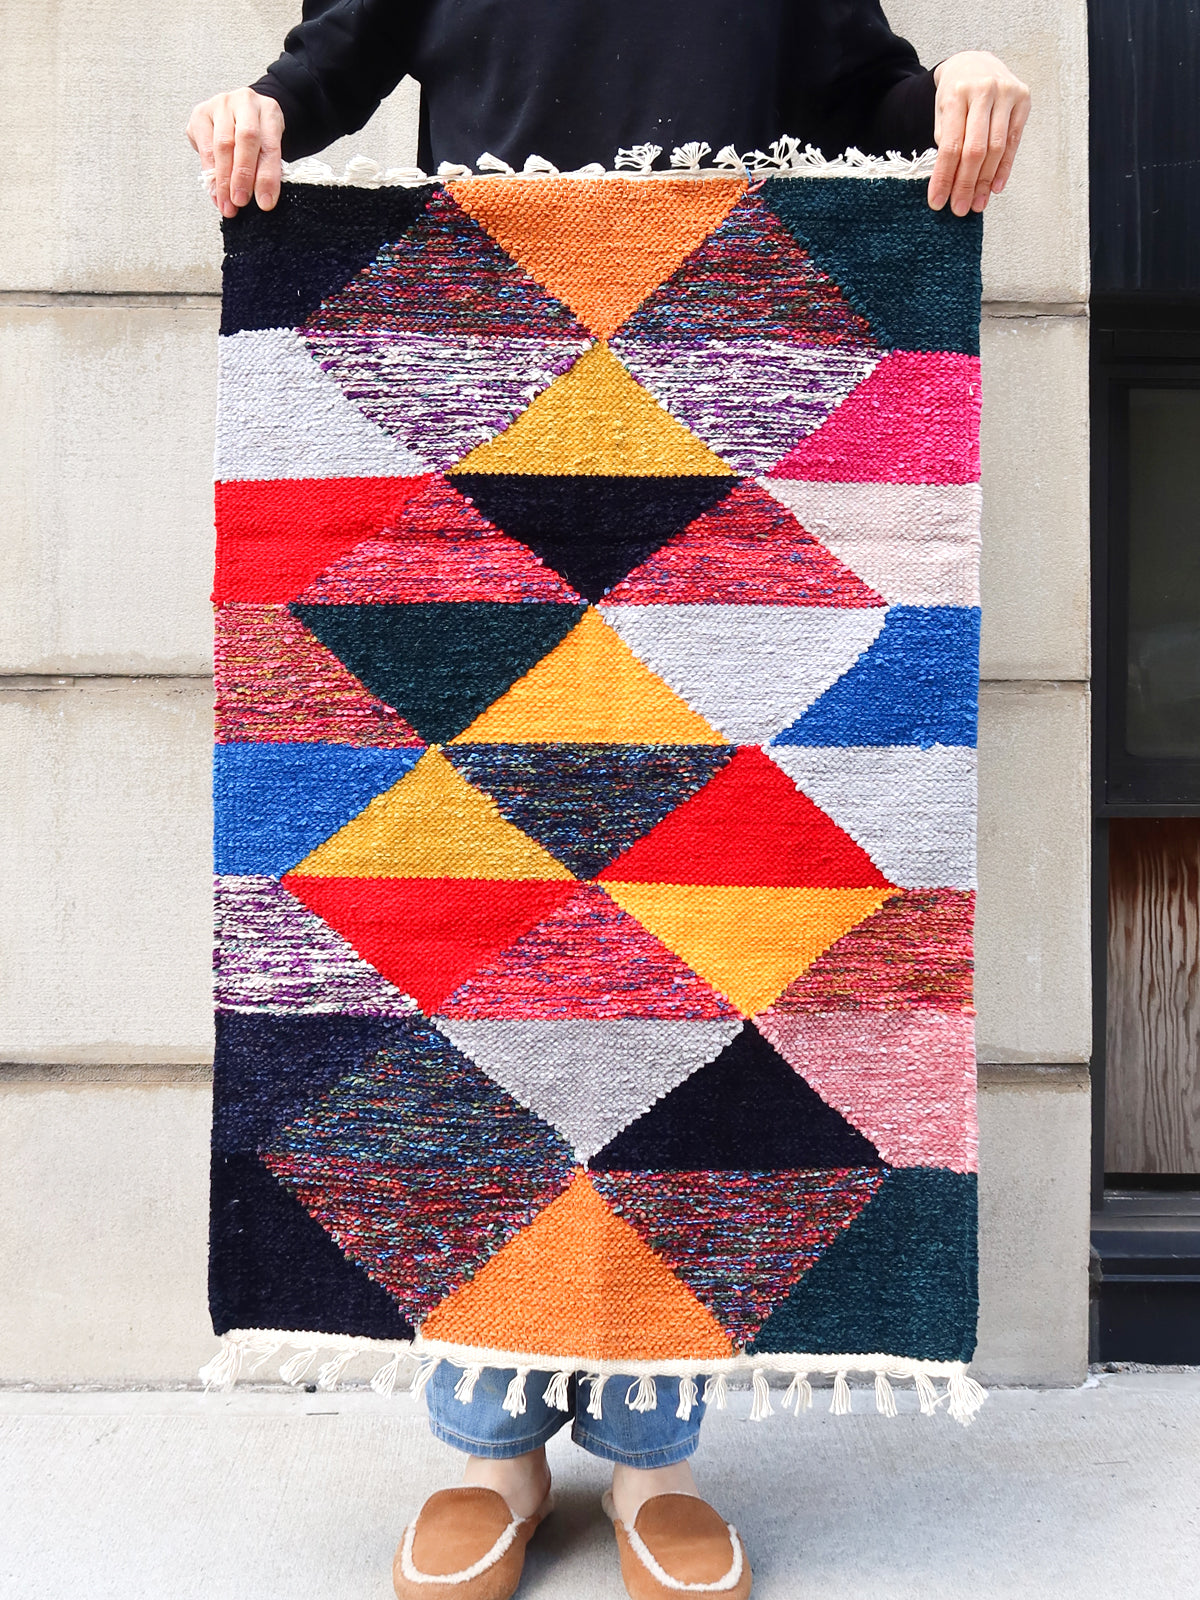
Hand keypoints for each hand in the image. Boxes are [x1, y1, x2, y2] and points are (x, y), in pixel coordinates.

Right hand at [187, 88, 284, 215]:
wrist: (242, 113)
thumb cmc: (259, 134)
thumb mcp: (270, 146)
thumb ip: (266, 166)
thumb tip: (261, 200)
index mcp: (269, 110)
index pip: (270, 146)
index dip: (267, 177)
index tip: (265, 203)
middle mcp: (244, 102)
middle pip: (244, 140)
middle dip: (242, 176)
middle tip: (240, 202)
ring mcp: (220, 105)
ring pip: (222, 144)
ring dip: (223, 180)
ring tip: (227, 204)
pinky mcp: (200, 113)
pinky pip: (205, 147)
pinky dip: (210, 174)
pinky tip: (215, 193)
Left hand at [928, 51, 1030, 214]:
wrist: (975, 62)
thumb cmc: (955, 93)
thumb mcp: (942, 112)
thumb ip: (947, 141)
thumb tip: (950, 184)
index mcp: (957, 93)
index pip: (950, 145)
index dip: (944, 177)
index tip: (938, 202)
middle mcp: (984, 90)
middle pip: (976, 149)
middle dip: (967, 184)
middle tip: (960, 209)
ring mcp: (1007, 92)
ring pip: (996, 147)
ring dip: (986, 181)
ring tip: (977, 204)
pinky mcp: (1023, 98)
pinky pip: (1013, 141)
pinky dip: (1004, 167)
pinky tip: (995, 187)